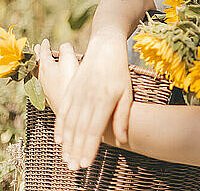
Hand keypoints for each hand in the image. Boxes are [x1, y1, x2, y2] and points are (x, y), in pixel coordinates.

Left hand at [34, 39, 78, 115]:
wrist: (69, 106)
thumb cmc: (69, 81)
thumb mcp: (69, 58)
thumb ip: (66, 48)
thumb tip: (64, 46)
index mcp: (46, 66)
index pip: (43, 53)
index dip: (44, 46)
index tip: (44, 41)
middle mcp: (43, 77)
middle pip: (39, 63)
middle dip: (38, 55)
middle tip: (36, 48)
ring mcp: (46, 88)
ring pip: (40, 74)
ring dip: (41, 66)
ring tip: (41, 63)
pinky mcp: (51, 97)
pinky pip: (45, 83)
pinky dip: (46, 76)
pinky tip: (49, 80)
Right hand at [52, 36, 132, 170]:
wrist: (104, 46)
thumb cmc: (119, 70)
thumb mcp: (126, 92)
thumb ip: (123, 116)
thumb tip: (123, 139)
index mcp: (105, 99)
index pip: (94, 130)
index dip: (89, 148)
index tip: (86, 164)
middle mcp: (89, 97)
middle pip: (80, 130)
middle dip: (76, 150)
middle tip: (74, 168)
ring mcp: (78, 92)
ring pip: (70, 123)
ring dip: (67, 143)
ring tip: (66, 158)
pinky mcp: (70, 88)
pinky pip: (63, 110)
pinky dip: (60, 126)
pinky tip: (59, 139)